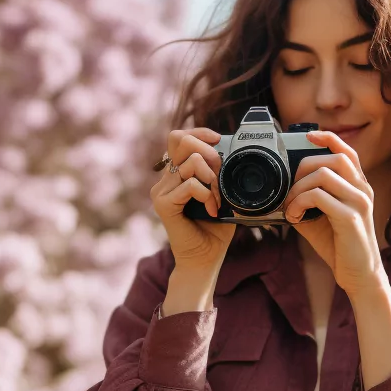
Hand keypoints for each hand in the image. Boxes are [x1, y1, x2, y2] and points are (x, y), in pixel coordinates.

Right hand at [152, 128, 236, 270]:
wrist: (204, 259)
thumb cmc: (215, 229)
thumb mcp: (221, 193)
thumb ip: (219, 172)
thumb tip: (229, 150)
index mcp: (176, 173)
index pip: (179, 137)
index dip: (199, 132)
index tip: (218, 140)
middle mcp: (165, 179)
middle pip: (181, 140)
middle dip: (209, 153)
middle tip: (219, 177)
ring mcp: (161, 191)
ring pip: (190, 162)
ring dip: (212, 178)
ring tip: (218, 198)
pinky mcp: (163, 204)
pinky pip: (190, 184)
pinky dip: (207, 195)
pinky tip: (212, 210)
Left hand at [282, 130, 384, 295]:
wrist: (358, 275)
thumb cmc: (338, 245)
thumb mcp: (318, 217)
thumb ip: (305, 200)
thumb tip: (279, 191)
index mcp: (357, 186)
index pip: (347, 151)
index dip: (328, 138)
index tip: (307, 136)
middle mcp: (362, 190)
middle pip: (334, 158)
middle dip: (304, 166)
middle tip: (290, 188)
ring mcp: (359, 203)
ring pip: (325, 174)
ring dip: (298, 188)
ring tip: (290, 206)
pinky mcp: (351, 218)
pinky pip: (320, 197)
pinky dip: (299, 202)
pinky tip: (294, 216)